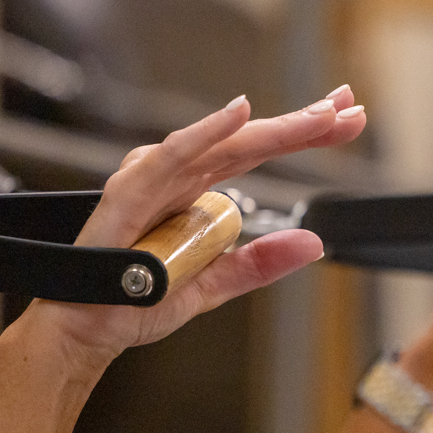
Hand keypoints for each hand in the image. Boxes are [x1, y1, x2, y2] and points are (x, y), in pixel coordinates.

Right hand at [24, 87, 366, 370]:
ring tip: (319, 116)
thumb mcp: (216, 286)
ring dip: (272, 128)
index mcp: (200, 193)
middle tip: (348, 106)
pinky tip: (238, 113)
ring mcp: (154, 180)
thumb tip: (314, 242)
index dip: (302, 133)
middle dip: (302, 122)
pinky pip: (172, 158)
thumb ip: (260, 263)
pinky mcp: (130, 193)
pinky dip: (204, 133)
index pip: (258, 153)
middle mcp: (179, 178)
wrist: (85, 327)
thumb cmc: (139, 298)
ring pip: (222, 144)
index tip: (348, 117)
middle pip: (249, 141)